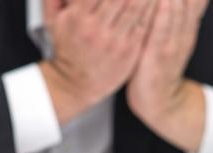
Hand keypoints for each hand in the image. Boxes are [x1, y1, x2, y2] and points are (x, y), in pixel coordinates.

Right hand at [41, 0, 156, 123]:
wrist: (74, 84)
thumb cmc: (67, 49)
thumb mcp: (52, 22)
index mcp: (78, 17)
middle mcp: (96, 28)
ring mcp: (114, 40)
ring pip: (137, 5)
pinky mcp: (129, 50)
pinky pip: (145, 23)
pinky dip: (154, 7)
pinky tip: (160, 0)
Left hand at [127, 0, 208, 151]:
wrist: (159, 100)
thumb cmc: (156, 64)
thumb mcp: (168, 34)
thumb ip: (174, 13)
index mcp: (184, 21)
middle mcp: (183, 27)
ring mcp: (173, 41)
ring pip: (177, 6)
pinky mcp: (160, 55)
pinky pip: (162, 30)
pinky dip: (164, 13)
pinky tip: (163, 0)